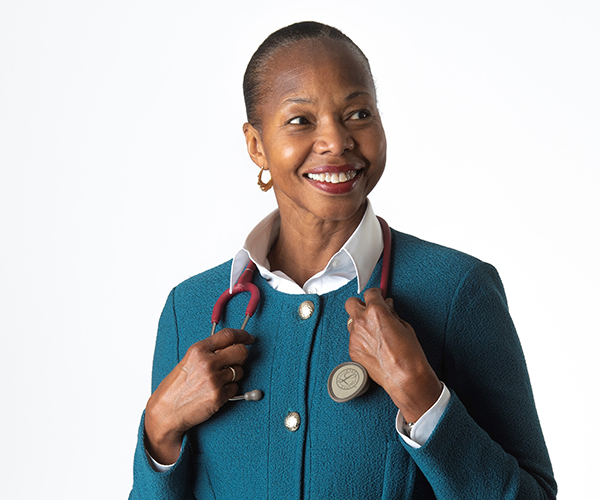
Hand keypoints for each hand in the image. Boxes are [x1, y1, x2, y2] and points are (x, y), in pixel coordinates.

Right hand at [144, 328, 254, 463]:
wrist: (166, 411)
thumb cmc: (177, 386)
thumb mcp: (189, 361)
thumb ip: (210, 351)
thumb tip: (233, 345)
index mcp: (198, 350)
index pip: (228, 335)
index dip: (243, 335)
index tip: (249, 338)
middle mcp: (207, 362)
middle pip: (240, 351)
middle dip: (242, 355)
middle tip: (237, 360)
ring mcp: (214, 379)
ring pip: (240, 371)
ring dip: (234, 376)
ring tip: (217, 381)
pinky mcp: (218, 396)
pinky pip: (236, 388)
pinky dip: (230, 390)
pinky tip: (216, 392)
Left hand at [345, 288, 441, 421]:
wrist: (404, 377)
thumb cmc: (409, 354)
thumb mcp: (404, 326)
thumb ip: (391, 313)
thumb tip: (387, 307)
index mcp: (375, 312)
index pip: (370, 293)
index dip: (376, 294)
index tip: (378, 295)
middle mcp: (361, 322)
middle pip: (351, 303)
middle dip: (360, 304)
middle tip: (369, 309)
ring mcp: (355, 336)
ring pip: (351, 322)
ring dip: (359, 323)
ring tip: (374, 331)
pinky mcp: (352, 350)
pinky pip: (353, 338)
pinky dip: (361, 339)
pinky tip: (373, 346)